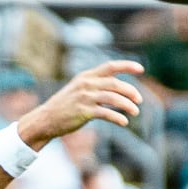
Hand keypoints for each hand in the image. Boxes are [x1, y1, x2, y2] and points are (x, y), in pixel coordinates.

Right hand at [19, 60, 143, 149]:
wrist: (46, 119)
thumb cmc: (64, 106)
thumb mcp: (78, 89)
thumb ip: (95, 85)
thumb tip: (117, 88)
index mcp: (86, 76)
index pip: (110, 66)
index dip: (127, 66)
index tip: (141, 69)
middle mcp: (86, 84)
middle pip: (115, 84)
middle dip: (131, 92)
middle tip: (139, 100)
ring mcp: (84, 98)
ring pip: (113, 98)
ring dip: (127, 105)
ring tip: (135, 112)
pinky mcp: (83, 112)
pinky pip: (106, 113)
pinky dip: (118, 118)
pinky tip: (124, 122)